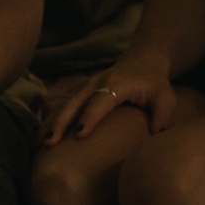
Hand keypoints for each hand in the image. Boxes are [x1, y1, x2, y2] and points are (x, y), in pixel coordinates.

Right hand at [40, 53, 176, 145]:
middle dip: (60, 123)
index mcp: (116, 85)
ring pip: (64, 104)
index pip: (100, 102)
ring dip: (51, 123)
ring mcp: (86, 86)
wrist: (143, 60)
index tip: (79, 135)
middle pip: (74, 103)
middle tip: (49, 144)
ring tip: (38, 144)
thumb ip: (163, 116)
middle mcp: (96, 83)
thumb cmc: (154, 82)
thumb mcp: (165, 97)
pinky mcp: (81, 91)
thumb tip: (155, 137)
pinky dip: (51, 120)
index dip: (89, 117)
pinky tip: (41, 137)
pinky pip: (63, 105)